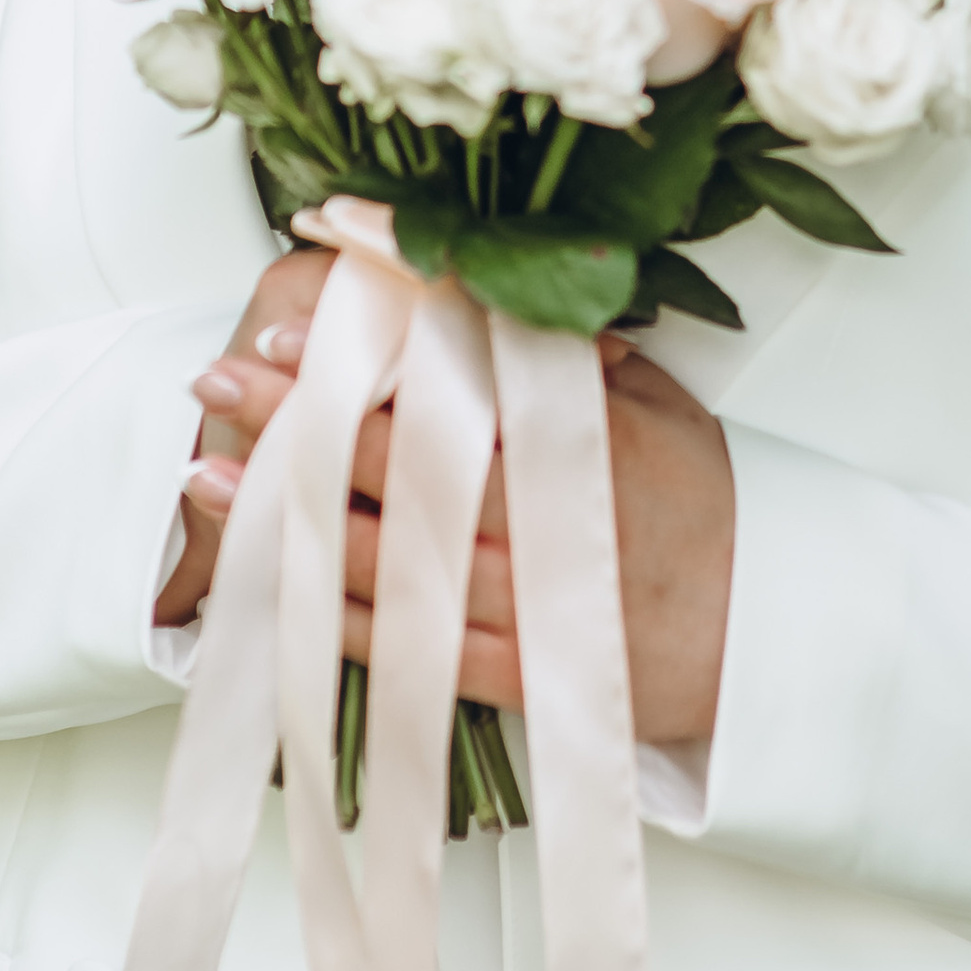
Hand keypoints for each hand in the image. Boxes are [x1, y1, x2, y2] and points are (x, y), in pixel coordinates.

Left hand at [154, 257, 735, 753]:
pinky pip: (401, 644)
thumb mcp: (660, 408)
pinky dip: (329, 613)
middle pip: (395, 454)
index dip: (368, 335)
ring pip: (381, 550)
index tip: (300, 304)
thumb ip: (574, 358)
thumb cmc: (711, 513)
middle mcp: (537, 515)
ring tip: (203, 472)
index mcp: (572, 435)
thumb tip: (494, 297)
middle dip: (298, 413)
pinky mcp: (508, 674)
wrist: (768, 638)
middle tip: (223, 374)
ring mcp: (517, 600)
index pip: (453, 366)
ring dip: (286, 510)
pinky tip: (270, 583)